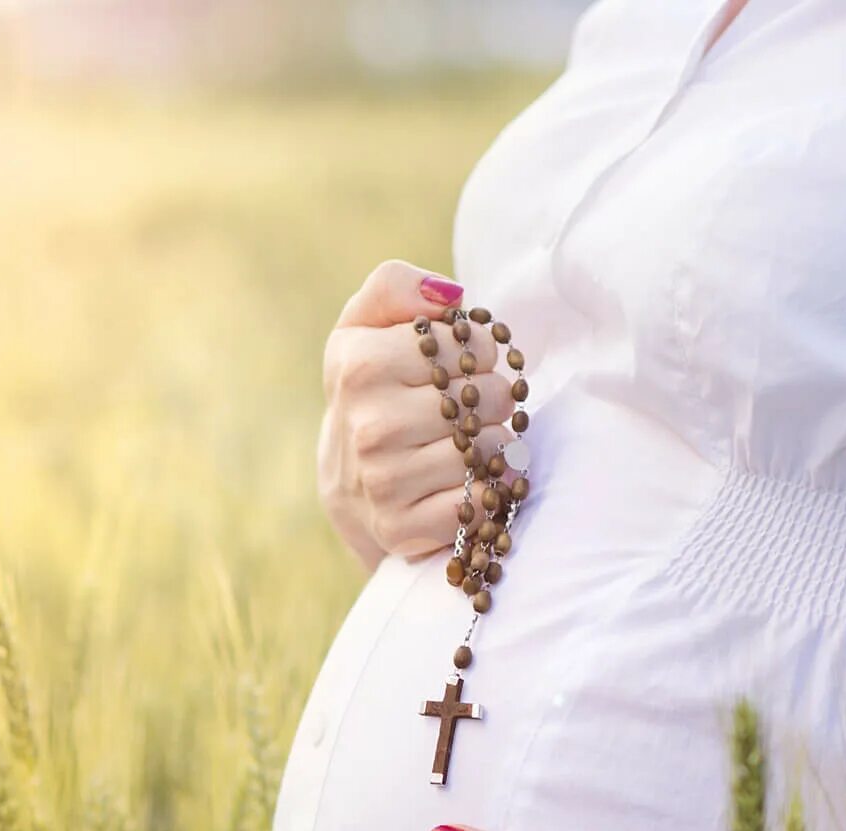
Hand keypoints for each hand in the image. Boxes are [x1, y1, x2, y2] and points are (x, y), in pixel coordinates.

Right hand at [317, 261, 521, 569]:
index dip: (482, 351)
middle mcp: (370, 424)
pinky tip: (466, 485)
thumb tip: (447, 293)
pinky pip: (481, 503)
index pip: (471, 344)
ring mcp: (385, 481)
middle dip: (495, 399)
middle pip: (491, 397)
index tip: (464, 364)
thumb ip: (395, 287)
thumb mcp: (365, 327)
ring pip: (493, 450)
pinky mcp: (402, 528)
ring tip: (468, 445)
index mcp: (360, 364)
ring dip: (495, 448)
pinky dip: (487, 494)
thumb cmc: (371, 392)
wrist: (349, 485)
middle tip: (471, 408)